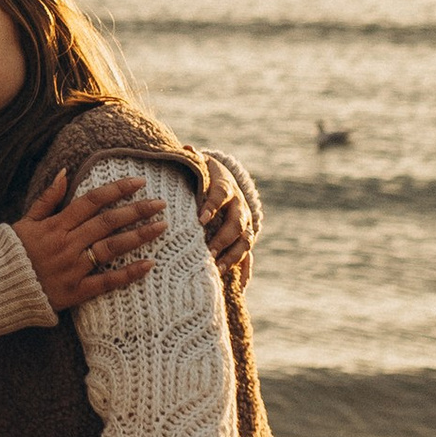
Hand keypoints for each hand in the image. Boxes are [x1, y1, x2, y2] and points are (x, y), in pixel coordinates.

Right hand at [14, 166, 164, 309]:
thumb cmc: (12, 252)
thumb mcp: (25, 221)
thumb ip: (47, 198)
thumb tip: (65, 171)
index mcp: (55, 225)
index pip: (92, 201)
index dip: (117, 189)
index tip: (139, 181)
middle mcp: (66, 244)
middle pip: (107, 222)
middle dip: (136, 210)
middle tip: (161, 203)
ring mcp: (72, 268)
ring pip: (111, 248)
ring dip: (138, 236)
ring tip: (161, 227)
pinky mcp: (75, 292)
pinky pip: (106, 282)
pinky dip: (128, 274)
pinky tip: (149, 264)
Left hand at [198, 153, 253, 290]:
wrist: (224, 181)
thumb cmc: (203, 175)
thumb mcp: (198, 165)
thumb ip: (192, 159)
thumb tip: (186, 149)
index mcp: (226, 187)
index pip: (221, 194)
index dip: (212, 205)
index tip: (200, 218)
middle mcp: (239, 206)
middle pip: (236, 223)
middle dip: (222, 238)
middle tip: (207, 252)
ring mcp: (245, 225)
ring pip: (244, 242)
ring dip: (233, 256)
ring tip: (217, 269)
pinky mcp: (244, 239)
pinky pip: (248, 258)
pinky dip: (246, 272)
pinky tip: (240, 288)